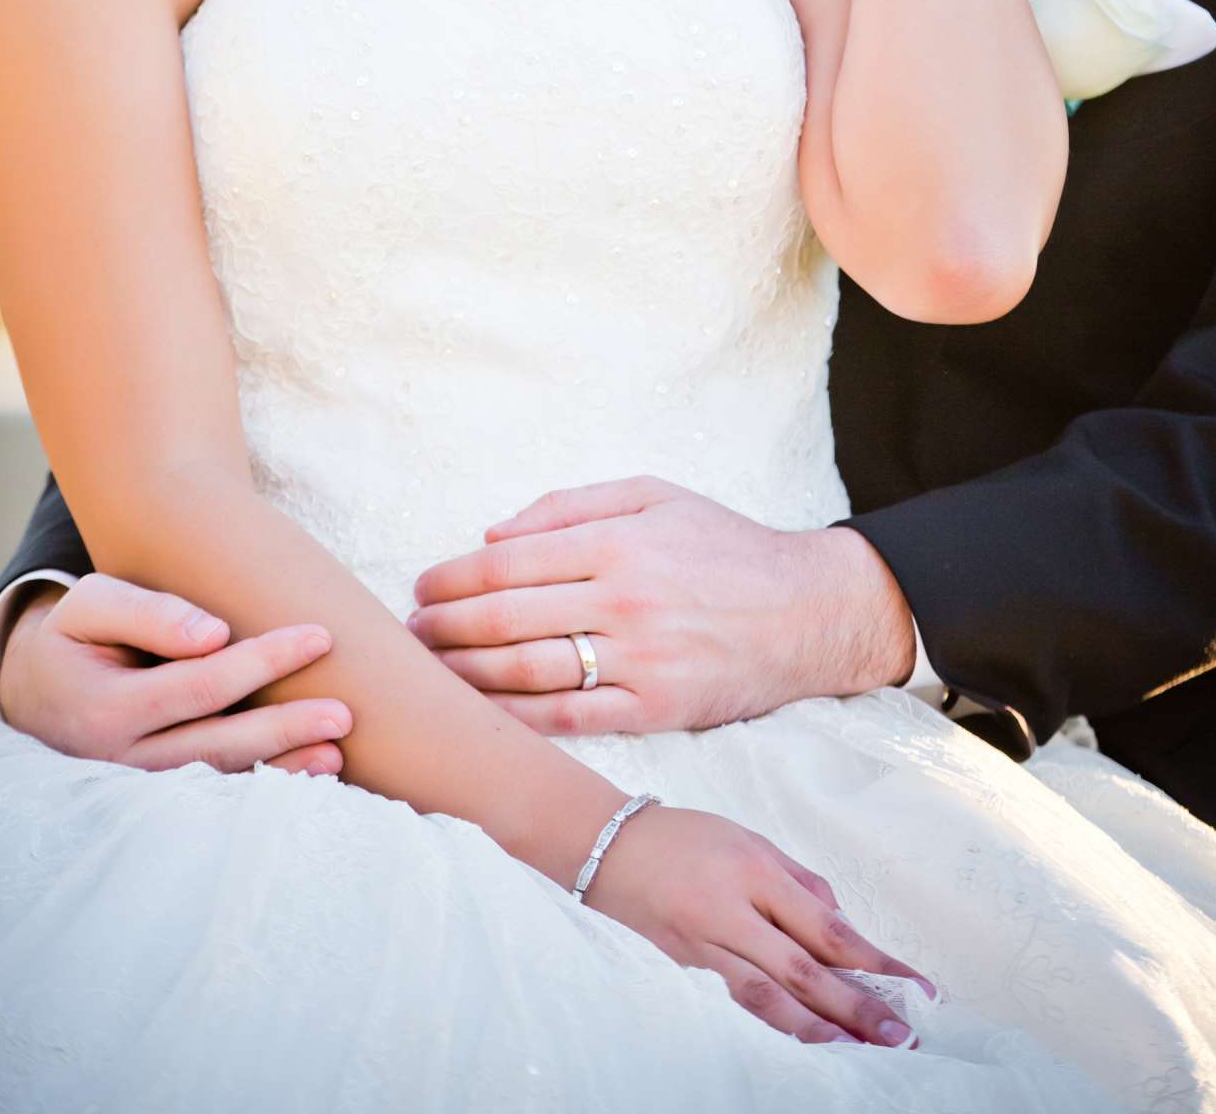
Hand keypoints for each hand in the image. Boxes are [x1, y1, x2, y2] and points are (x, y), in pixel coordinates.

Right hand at [0, 573, 352, 774]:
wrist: (37, 693)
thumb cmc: (76, 638)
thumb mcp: (92, 607)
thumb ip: (148, 614)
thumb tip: (213, 635)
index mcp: (107, 709)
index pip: (199, 685)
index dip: (261, 661)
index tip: (319, 635)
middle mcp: (125, 759)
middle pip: (216, 745)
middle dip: (284, 729)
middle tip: (345, 713)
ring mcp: (142, 786)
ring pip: (219, 780)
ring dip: (281, 769)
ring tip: (337, 755)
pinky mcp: (160, 795)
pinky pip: (216, 795)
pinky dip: (263, 786)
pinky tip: (310, 777)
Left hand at [408, 476, 915, 733]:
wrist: (806, 611)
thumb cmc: (723, 546)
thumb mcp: (655, 494)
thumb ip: (571, 505)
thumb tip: (494, 534)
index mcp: (618, 541)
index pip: (509, 563)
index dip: (454, 579)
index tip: (422, 588)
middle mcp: (624, 600)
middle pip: (506, 619)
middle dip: (444, 629)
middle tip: (408, 635)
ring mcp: (638, 659)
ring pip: (526, 672)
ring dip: (464, 676)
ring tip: (428, 674)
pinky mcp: (652, 708)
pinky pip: (568, 719)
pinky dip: (514, 720)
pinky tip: (478, 717)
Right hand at [590, 804, 932, 1046]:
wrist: (607, 846)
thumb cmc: (687, 838)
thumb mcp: (749, 839)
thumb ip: (799, 883)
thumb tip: (842, 929)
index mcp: (756, 869)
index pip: (827, 926)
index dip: (875, 960)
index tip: (917, 988)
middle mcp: (732, 909)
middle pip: (803, 968)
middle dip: (856, 1006)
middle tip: (902, 1037)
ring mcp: (704, 944)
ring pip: (767, 996)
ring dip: (817, 1028)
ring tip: (859, 1052)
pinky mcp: (683, 967)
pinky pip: (734, 999)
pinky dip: (771, 1023)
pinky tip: (801, 1041)